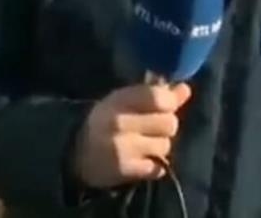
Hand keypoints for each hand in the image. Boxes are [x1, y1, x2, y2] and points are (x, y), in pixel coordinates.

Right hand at [71, 83, 191, 188]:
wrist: (74, 152)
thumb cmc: (104, 121)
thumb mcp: (124, 101)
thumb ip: (156, 95)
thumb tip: (186, 89)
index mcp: (120, 99)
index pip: (158, 97)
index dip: (170, 102)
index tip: (166, 106)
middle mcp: (121, 122)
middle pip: (169, 123)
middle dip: (166, 126)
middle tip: (154, 128)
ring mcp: (123, 148)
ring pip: (165, 146)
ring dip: (160, 146)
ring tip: (145, 145)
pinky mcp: (125, 170)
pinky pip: (158, 168)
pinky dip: (154, 165)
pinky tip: (143, 160)